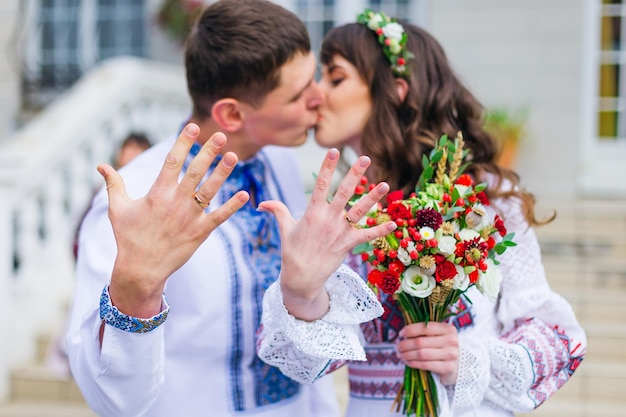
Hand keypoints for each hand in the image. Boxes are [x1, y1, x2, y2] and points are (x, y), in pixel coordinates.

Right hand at [99, 123, 248, 317]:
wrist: (140, 269)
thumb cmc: (129, 238)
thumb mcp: (118, 209)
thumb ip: (114, 184)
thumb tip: (101, 165)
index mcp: (157, 193)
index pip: (172, 161)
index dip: (184, 142)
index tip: (194, 127)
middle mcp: (175, 202)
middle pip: (195, 172)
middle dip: (208, 152)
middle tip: (221, 135)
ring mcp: (189, 218)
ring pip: (209, 191)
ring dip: (222, 173)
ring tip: (233, 156)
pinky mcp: (200, 233)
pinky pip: (219, 217)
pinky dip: (232, 206)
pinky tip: (245, 194)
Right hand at [258, 148, 396, 320]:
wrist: (301, 277)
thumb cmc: (292, 251)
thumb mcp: (285, 228)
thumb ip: (278, 211)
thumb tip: (261, 203)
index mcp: (312, 212)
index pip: (321, 184)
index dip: (327, 167)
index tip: (333, 151)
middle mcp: (328, 219)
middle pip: (344, 192)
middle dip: (355, 174)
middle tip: (365, 158)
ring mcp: (339, 232)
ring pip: (359, 211)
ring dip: (373, 198)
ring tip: (385, 184)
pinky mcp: (348, 244)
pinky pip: (367, 236)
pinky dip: (380, 231)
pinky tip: (393, 224)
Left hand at [396, 322, 459, 384]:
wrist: (461, 365)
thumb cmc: (444, 348)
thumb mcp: (439, 336)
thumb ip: (425, 333)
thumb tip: (403, 335)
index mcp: (448, 329)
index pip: (424, 327)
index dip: (410, 330)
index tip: (400, 334)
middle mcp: (451, 340)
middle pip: (420, 342)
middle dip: (405, 344)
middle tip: (397, 347)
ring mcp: (451, 355)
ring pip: (421, 354)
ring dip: (407, 355)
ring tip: (400, 355)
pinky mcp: (449, 368)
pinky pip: (426, 365)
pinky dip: (413, 363)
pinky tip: (407, 362)